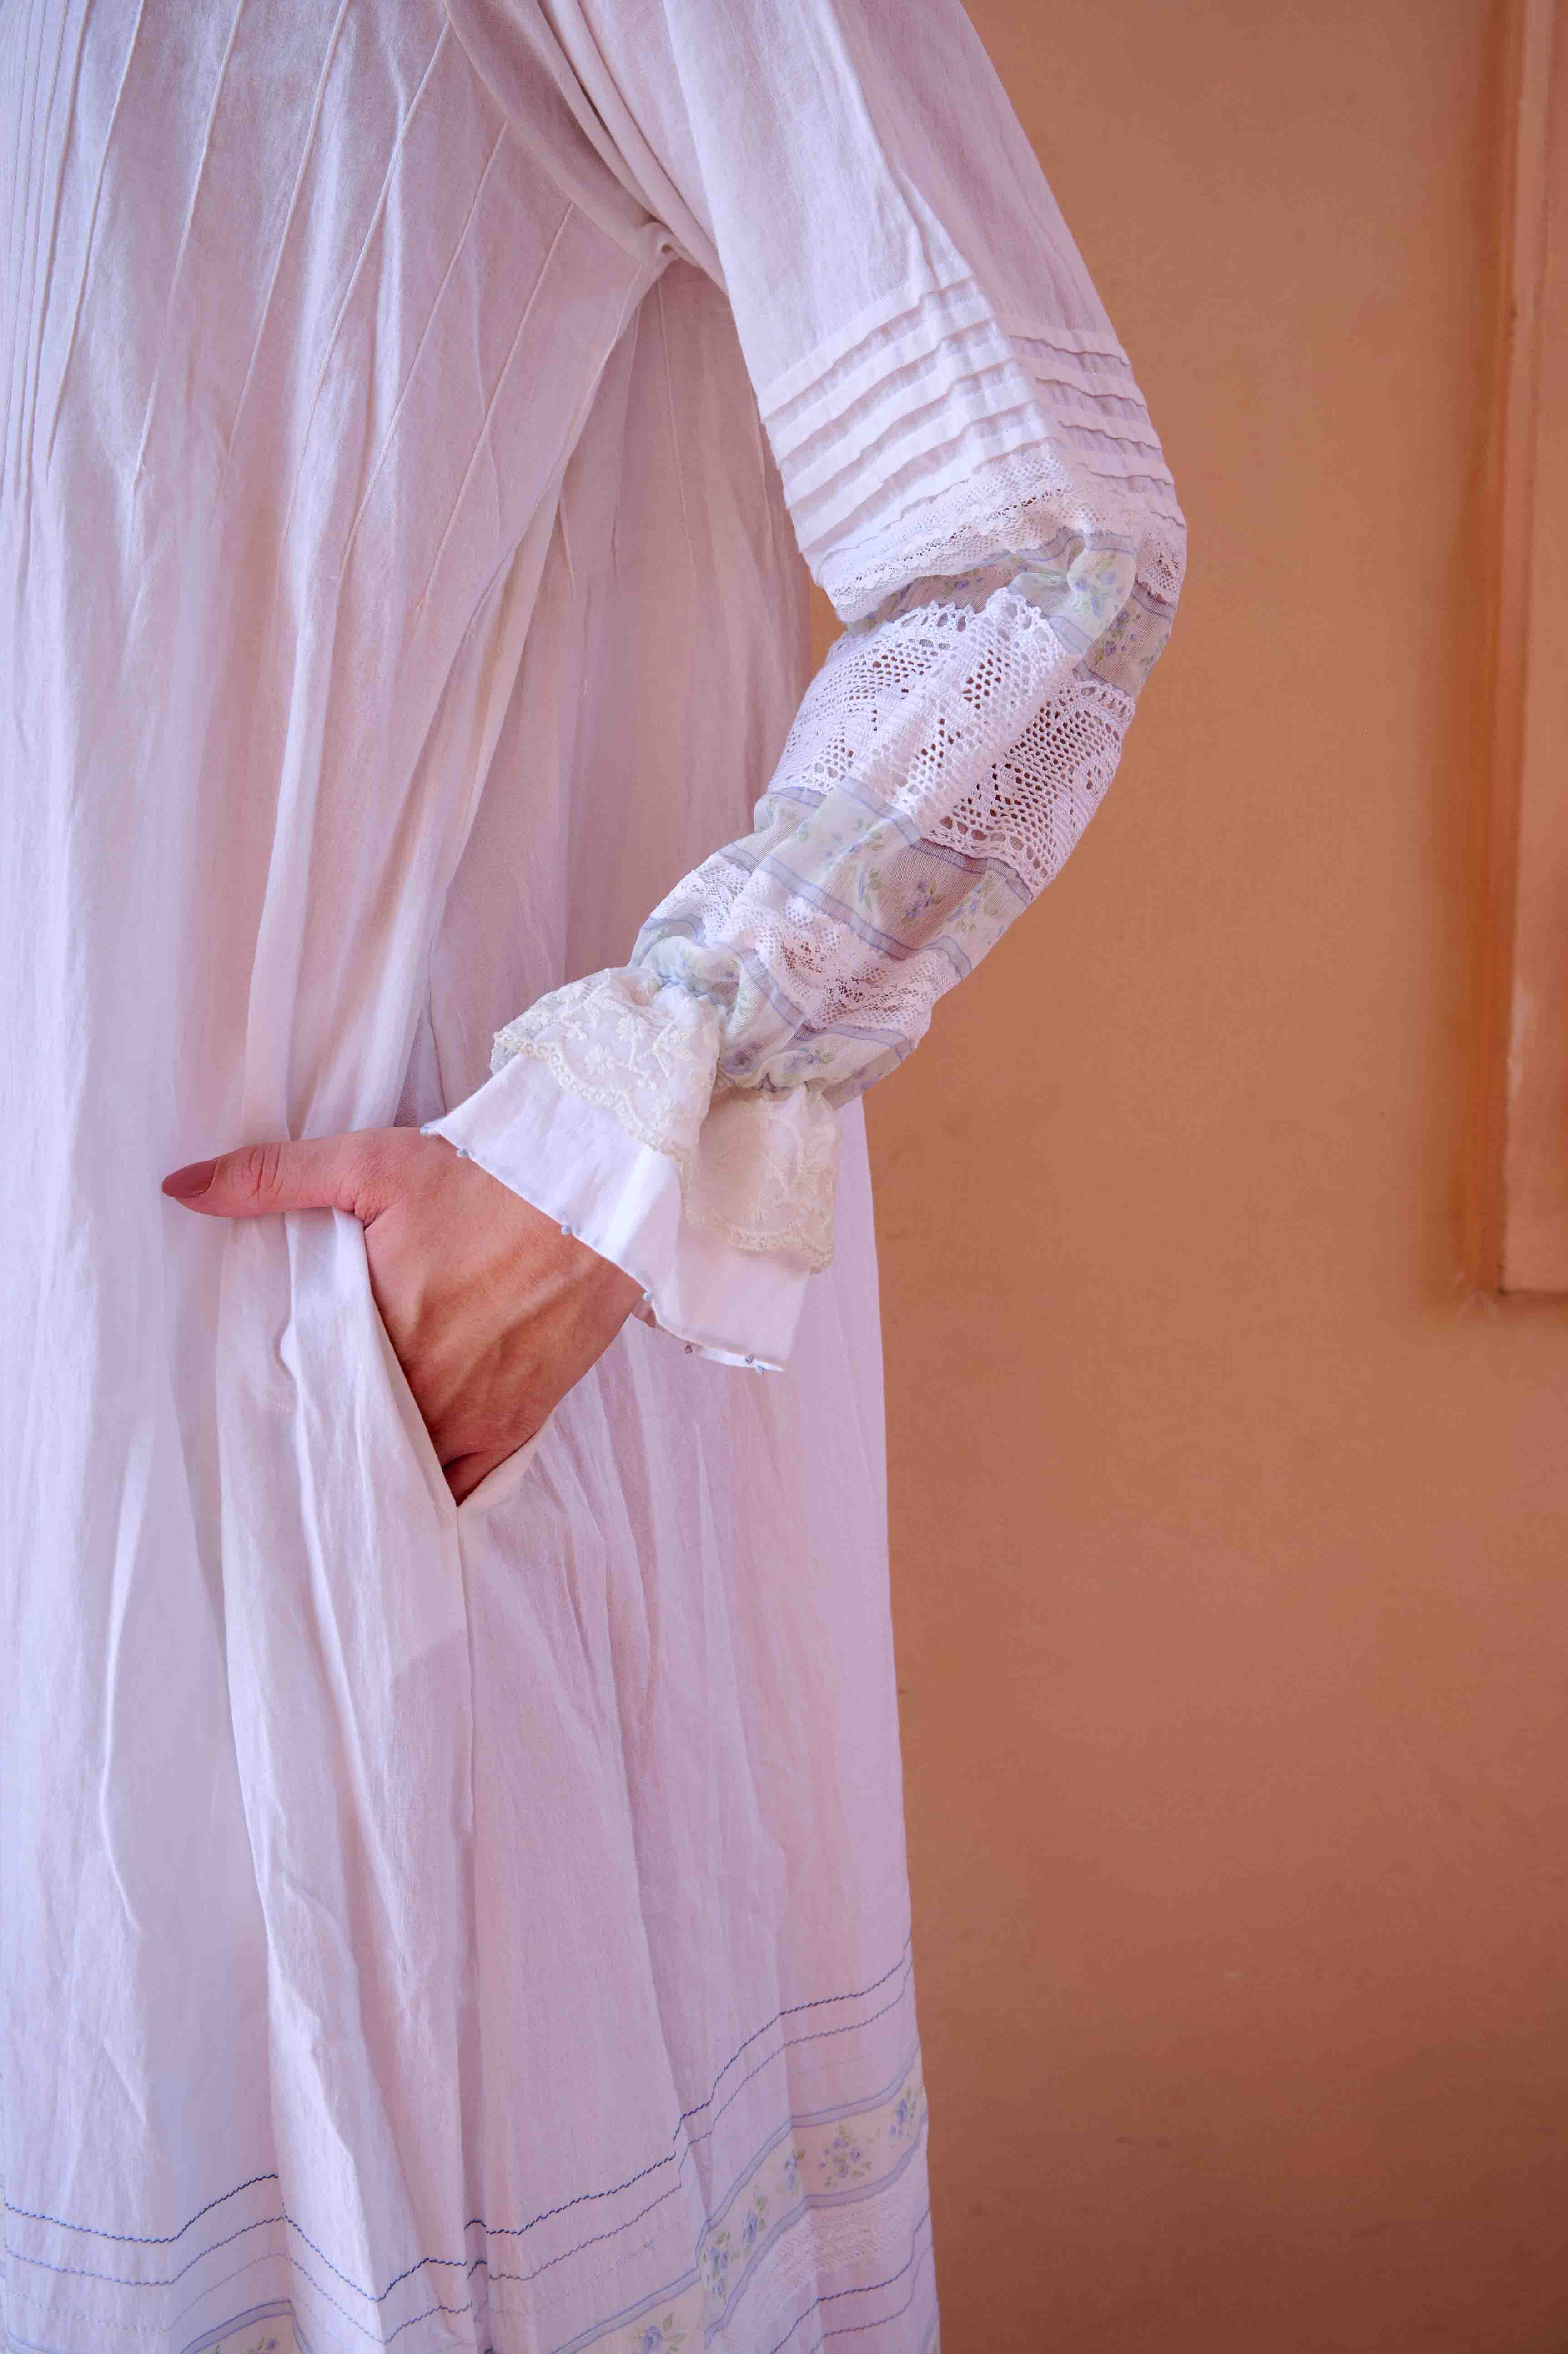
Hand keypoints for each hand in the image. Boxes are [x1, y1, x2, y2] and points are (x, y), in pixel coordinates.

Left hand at [162, 1129, 642, 1500]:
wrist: (595, 1195)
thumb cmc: (484, 1179)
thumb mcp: (371, 1163)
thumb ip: (271, 1177)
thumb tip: (179, 1188)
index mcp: (380, 1330)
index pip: (306, 1392)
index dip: (279, 1403)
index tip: (255, 1406)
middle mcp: (427, 1388)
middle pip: (351, 1439)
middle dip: (322, 1441)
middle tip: (290, 1440)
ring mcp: (474, 1416)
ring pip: (401, 1472)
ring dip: (372, 1469)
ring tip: (339, 1466)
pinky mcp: (516, 1428)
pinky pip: (460, 1488)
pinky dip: (429, 1491)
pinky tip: (402, 1489)